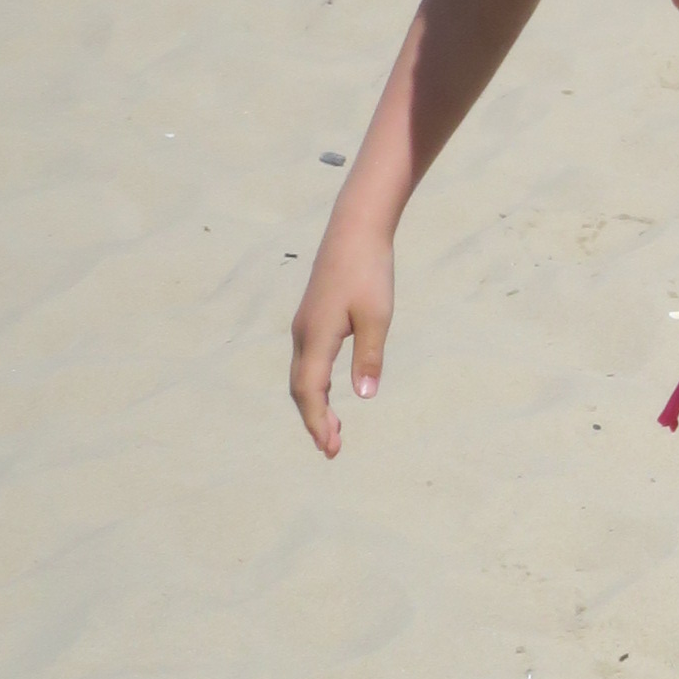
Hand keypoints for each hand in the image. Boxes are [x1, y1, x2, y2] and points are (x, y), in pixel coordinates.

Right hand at [291, 214, 396, 456]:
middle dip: (315, 420)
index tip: (331, 448)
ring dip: (315, 404)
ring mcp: (305, 326)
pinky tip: (330, 392)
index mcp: (316, 337)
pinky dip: (316, 385)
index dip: (318, 422)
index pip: (310, 391)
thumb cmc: (369, 271)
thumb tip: (364, 397)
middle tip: (333, 449)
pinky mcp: (312, 318)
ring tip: (333, 430)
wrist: (355, 230)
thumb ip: (369, 357)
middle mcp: (303, 334)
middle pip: (301, 389)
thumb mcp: (377, 316)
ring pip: (302, 376)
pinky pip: (307, 362)